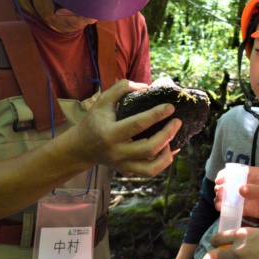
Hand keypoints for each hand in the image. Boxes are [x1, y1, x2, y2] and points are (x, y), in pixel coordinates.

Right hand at [64, 79, 181, 176]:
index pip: (138, 124)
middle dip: (167, 134)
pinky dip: (163, 162)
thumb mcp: (102, 101)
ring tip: (172, 139)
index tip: (171, 107)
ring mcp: (122, 165)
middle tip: (178, 121)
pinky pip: (149, 171)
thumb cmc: (94, 121)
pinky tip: (170, 149)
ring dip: (167, 154)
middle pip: (149, 148)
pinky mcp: (127, 172)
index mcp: (109, 133)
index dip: (156, 115)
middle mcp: (117, 152)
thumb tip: (146, 86)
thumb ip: (121, 88)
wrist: (81, 148)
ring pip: (151, 169)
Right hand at [215, 166, 258, 224]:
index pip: (237, 172)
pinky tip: (222, 211)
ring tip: (218, 204)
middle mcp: (250, 185)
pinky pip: (237, 209)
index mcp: (255, 175)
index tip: (218, 181)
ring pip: (232, 198)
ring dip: (223, 200)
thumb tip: (240, 189)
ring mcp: (250, 198)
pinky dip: (229, 209)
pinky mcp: (251, 209)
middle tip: (219, 194)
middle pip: (231, 185)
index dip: (226, 175)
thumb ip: (256, 191)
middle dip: (222, 189)